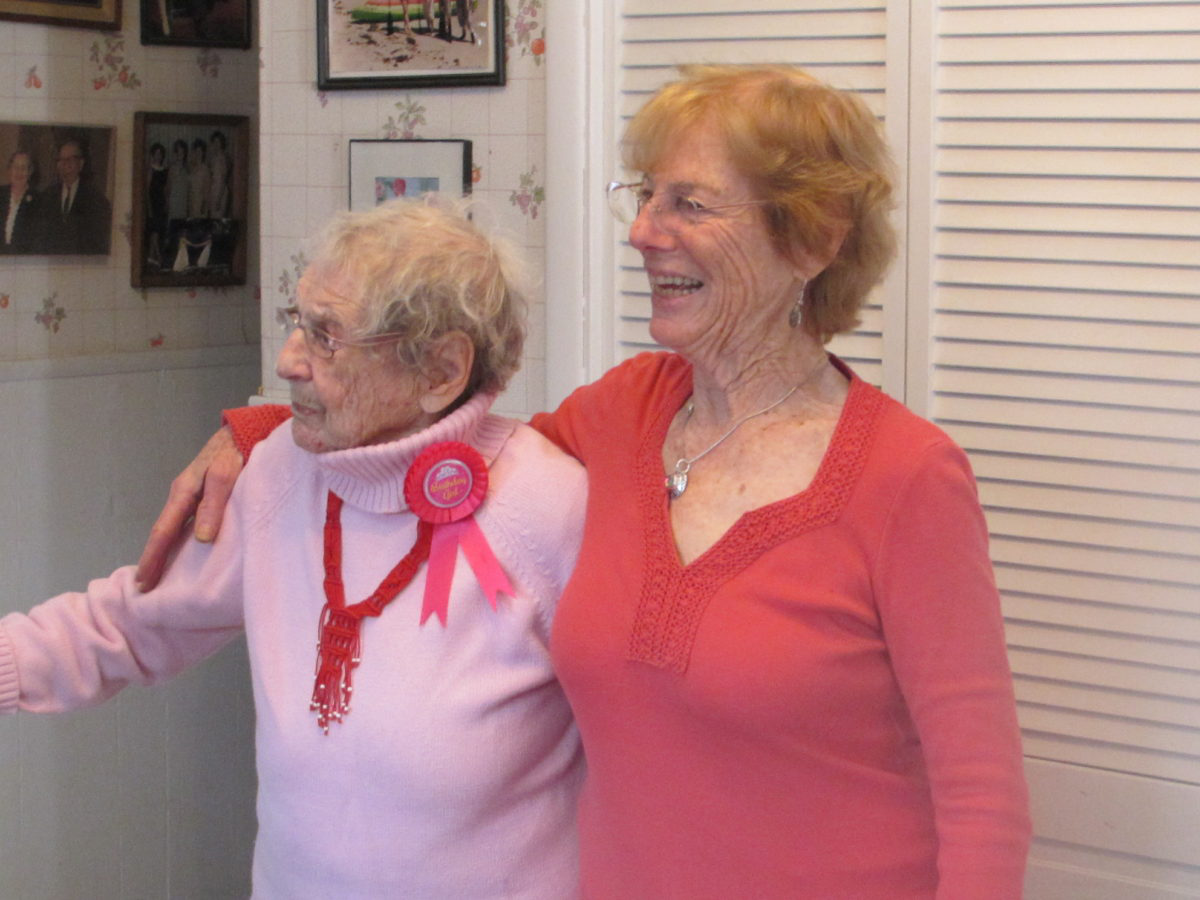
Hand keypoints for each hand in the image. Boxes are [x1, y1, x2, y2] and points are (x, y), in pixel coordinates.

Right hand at [135, 426, 242, 590]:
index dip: (152, 558)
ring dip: (166, 552)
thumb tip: (201, 539)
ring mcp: (193, 494)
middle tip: (145, 588)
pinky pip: (187, 522)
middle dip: (153, 560)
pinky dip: (181, 540)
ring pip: (175, 529)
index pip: (163, 532)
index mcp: (183, 492)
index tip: (143, 582)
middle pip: (164, 533)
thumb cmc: (235, 451)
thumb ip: (213, 505)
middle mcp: (184, 495)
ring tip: (162, 577)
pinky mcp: (205, 493)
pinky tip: (186, 552)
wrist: (245, 430)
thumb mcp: (225, 476)